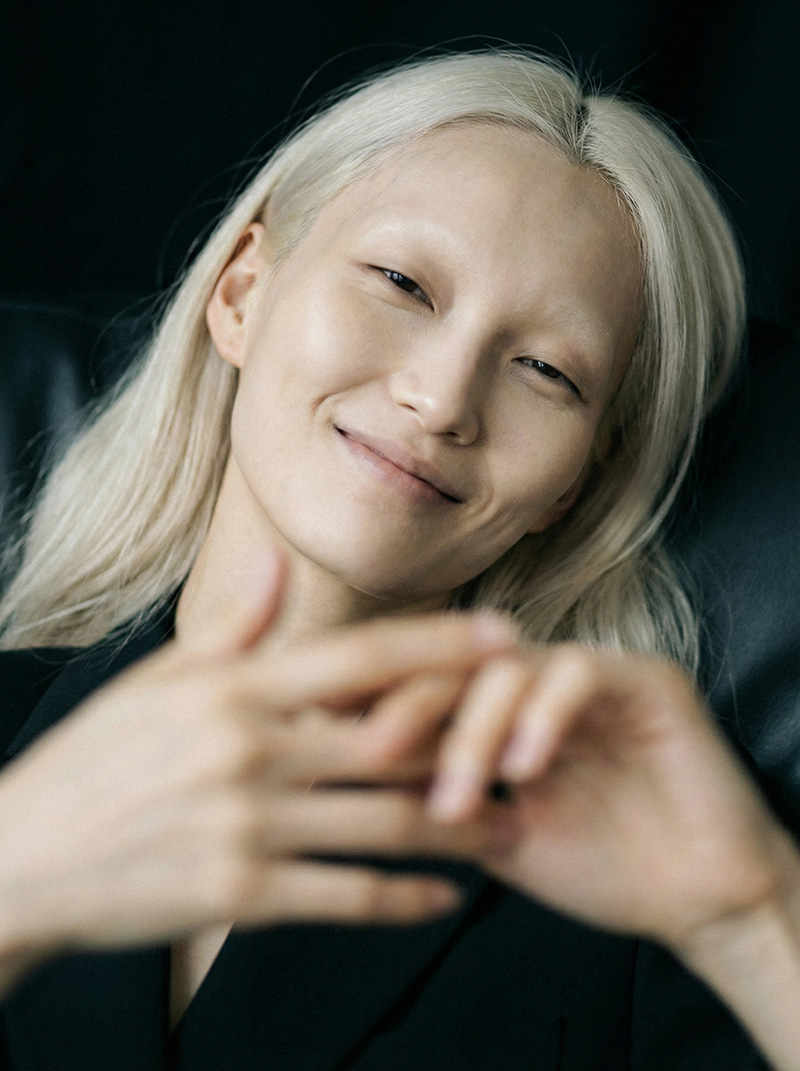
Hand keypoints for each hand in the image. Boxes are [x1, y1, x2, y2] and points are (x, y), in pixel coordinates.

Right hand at [0, 550, 512, 980]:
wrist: (23, 857)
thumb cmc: (97, 759)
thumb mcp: (158, 681)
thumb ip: (234, 627)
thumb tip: (279, 562)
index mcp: (236, 689)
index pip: (360, 656)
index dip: (440, 645)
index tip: (504, 636)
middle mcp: (251, 750)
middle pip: (391, 738)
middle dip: (472, 735)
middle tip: (538, 735)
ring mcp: (248, 825)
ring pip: (383, 822)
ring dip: (458, 826)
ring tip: (513, 825)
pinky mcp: (240, 895)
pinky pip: (346, 896)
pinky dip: (404, 899)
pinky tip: (445, 900)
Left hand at [372, 645, 794, 952]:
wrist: (694, 898)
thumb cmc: (595, 864)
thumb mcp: (496, 833)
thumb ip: (437, 796)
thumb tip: (347, 776)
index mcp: (502, 706)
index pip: (429, 682)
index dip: (378, 700)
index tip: (324, 735)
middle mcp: (541, 678)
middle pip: (458, 665)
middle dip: (409, 704)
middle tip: (372, 751)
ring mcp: (591, 671)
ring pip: (510, 668)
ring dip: (474, 732)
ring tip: (457, 801)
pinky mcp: (645, 677)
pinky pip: (580, 675)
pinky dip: (544, 718)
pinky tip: (526, 770)